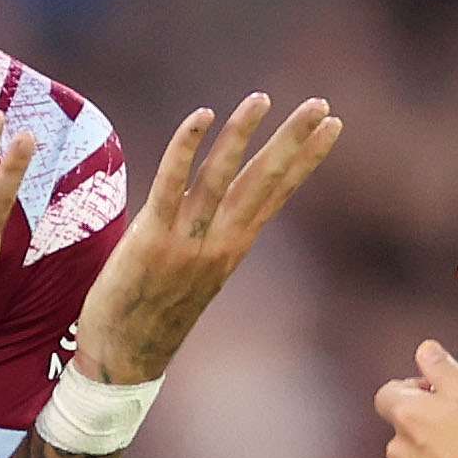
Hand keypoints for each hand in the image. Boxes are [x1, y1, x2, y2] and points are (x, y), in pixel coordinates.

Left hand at [73, 94, 342, 384]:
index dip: (306, 157)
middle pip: (265, 180)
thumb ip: (204, 235)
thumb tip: (207, 203)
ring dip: (243, 133)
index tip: (332, 126)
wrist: (125, 358)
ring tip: (262, 98)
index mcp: (233, 247)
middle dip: (294, 139)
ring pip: (222, 176)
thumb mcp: (192, 272)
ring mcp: (189, 240)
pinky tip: (202, 116)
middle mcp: (221, 241)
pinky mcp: (152, 238)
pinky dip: (186, 148)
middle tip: (322, 103)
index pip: (278, 191)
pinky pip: (171, 184)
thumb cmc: (151, 314)